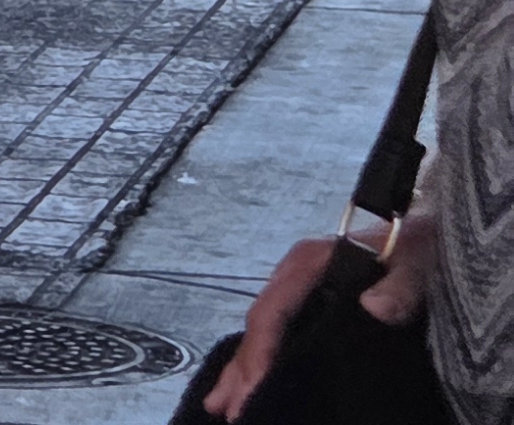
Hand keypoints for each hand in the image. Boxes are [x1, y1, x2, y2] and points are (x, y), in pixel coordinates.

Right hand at [205, 215, 433, 415]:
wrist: (425, 240)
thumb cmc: (415, 249)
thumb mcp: (414, 263)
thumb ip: (399, 285)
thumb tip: (374, 306)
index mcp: (310, 263)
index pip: (273, 312)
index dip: (261, 352)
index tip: (254, 388)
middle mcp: (296, 276)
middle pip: (261, 326)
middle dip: (242, 368)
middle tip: (227, 408)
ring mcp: (301, 290)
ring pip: (265, 332)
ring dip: (244, 367)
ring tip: (223, 403)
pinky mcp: (313, 304)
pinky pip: (280, 333)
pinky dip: (263, 359)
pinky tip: (254, 380)